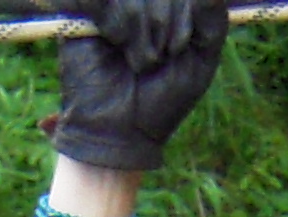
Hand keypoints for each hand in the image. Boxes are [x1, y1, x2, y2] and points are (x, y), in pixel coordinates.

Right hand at [51, 0, 232, 173]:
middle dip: (162, 24)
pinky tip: (113, 41)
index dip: (183, 14)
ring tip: (135, 60)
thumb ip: (212, 17)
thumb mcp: (202, 58)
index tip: (178, 49)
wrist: (123, 132)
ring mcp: (107, 4)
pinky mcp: (76, 12)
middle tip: (154, 60)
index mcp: (165, 3)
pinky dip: (112, 21)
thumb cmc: (163, 96)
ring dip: (138, 31)